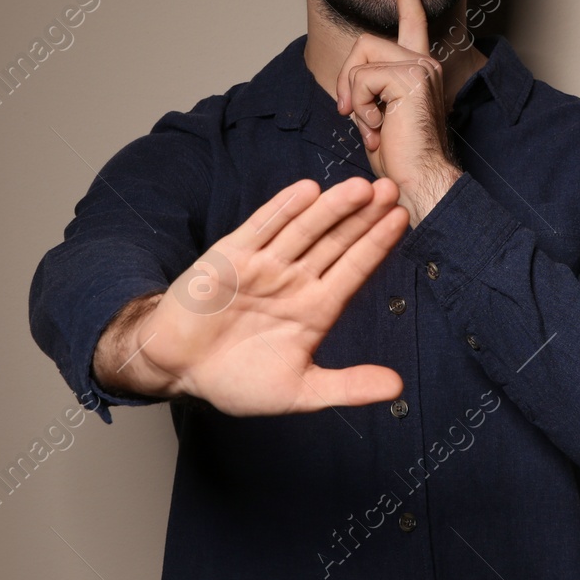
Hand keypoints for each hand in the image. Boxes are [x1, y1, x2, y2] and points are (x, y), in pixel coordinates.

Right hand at [95, 176, 409, 415]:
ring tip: (360, 188)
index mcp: (316, 309)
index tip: (401, 219)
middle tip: (392, 190)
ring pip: (304, 230)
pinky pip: (261, 228)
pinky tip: (306, 192)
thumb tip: (398, 388)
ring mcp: (264, 265)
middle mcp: (294, 280)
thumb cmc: (237, 380)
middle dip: (363, 217)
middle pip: (335, 242)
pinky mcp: (231, 257)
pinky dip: (282, 210)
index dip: (376, 245)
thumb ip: (347, 386)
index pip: (354, 270)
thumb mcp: (299, 391)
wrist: (178, 370)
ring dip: (330, 208)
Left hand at [334, 0, 462, 224]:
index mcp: (420, 68)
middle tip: (354, 115)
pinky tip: (380, 128)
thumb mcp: (378, 114)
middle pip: (364, 42)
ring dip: (353, 97)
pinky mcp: (411, 76)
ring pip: (360, 59)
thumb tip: (351, 82)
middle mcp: (425, 61)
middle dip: (347, 80)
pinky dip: (359, 107)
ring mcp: (421, 66)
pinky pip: (361, 79)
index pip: (412, 20)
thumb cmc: (400, 158)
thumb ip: (370, 88)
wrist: (418, 182)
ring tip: (373, 126)